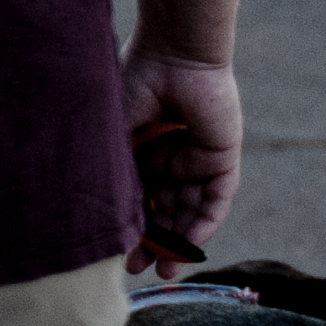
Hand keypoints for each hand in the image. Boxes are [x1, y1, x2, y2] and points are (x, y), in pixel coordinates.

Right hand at [121, 49, 244, 275]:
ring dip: (179, 240)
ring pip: (189, 210)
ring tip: (165, 268)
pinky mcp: (221, 159)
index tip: (117, 257)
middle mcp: (170, 158)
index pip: (139, 198)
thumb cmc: (136, 84)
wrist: (174, 55)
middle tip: (140, 270)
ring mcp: (196, 160)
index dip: (130, 228)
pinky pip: (215, 200)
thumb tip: (104, 215)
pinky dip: (203, 224)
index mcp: (142, 149)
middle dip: (155, 242)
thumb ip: (118, 173)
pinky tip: (190, 246)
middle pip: (164, 210)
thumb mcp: (117, 136)